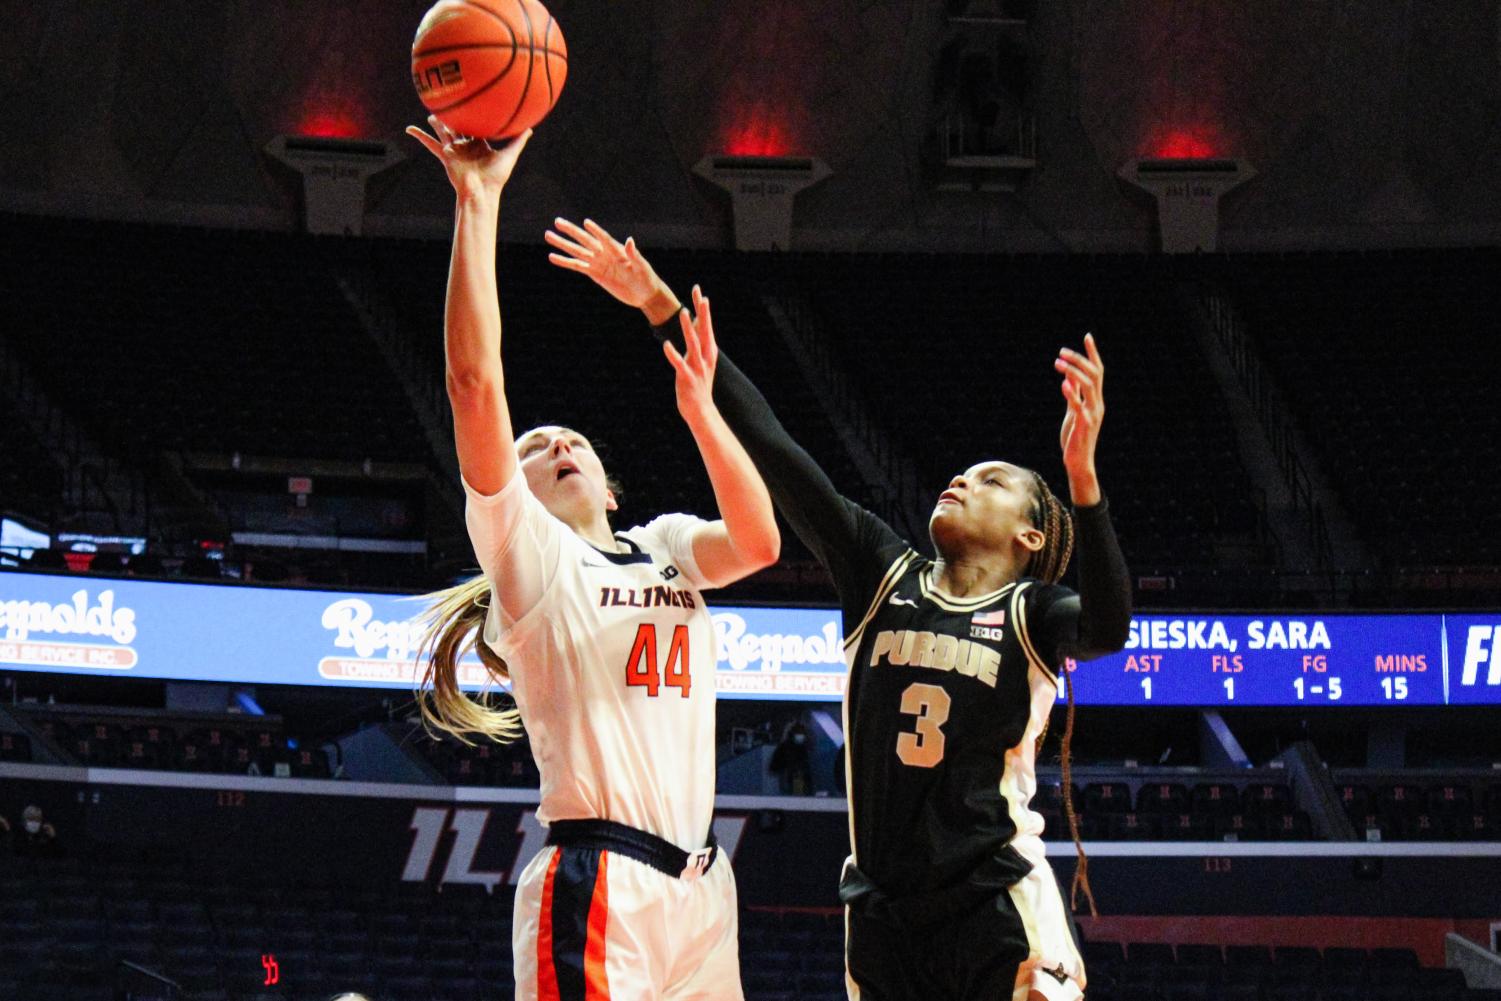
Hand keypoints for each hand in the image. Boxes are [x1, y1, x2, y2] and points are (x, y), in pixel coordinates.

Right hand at [405, 115, 531, 199]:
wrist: (481, 191)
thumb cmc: (496, 177)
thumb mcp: (509, 156)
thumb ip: (518, 141)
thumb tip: (531, 127)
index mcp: (480, 146)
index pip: (477, 128)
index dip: (477, 118)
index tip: (477, 106)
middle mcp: (466, 147)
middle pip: (459, 128)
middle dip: (456, 119)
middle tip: (452, 106)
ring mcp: (455, 151)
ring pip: (444, 132)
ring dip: (438, 123)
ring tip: (432, 114)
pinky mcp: (445, 156)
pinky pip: (430, 143)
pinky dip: (419, 136)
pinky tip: (408, 129)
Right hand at [545, 218, 674, 316]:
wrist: (644, 294)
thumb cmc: (646, 278)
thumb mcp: (642, 267)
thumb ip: (635, 254)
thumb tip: (630, 240)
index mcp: (617, 250)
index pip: (604, 238)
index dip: (596, 231)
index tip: (586, 222)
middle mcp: (605, 254)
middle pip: (585, 240)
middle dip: (571, 231)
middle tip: (557, 221)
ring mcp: (598, 263)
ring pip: (577, 252)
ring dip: (563, 244)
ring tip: (548, 235)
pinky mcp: (594, 274)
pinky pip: (577, 266)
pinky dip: (565, 262)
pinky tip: (553, 257)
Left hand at [664, 285, 718, 423]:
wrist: (701, 410)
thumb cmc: (697, 384)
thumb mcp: (699, 360)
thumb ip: (697, 343)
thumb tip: (692, 325)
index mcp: (708, 351)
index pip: (706, 325)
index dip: (702, 307)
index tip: (699, 290)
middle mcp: (705, 356)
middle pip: (704, 330)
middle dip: (702, 312)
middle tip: (701, 294)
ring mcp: (697, 367)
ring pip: (693, 343)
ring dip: (687, 328)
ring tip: (683, 312)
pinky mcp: (687, 378)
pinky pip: (679, 364)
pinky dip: (673, 354)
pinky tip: (666, 345)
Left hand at [1054, 333, 1104, 498]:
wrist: (1078, 461)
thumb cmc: (1075, 437)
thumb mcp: (1073, 411)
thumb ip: (1074, 395)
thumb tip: (1069, 377)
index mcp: (1095, 399)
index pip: (1098, 371)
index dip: (1093, 353)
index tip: (1087, 336)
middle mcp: (1097, 404)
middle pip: (1094, 374)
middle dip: (1079, 360)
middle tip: (1062, 351)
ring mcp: (1092, 414)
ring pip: (1088, 386)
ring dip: (1073, 372)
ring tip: (1058, 363)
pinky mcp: (1084, 424)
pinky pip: (1079, 406)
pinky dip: (1072, 394)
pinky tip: (1063, 384)